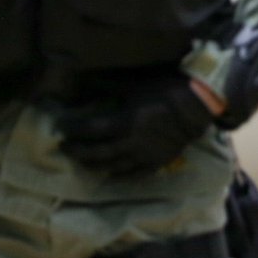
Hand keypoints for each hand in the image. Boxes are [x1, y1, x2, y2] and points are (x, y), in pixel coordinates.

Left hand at [56, 74, 214, 177]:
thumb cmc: (163, 90)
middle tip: (64, 148)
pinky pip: (133, 175)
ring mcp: (145, 156)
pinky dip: (118, 176)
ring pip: (113, 166)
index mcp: (125, 121)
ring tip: (80, 161)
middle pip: (98, 152)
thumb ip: (108, 86)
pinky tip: (107, 174)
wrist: (196, 106)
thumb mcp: (133, 85)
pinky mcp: (157, 163)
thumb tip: (84, 80)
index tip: (60, 128)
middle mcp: (132, 142)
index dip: (74, 130)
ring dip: (93, 165)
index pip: (91, 129)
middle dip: (78, 151)